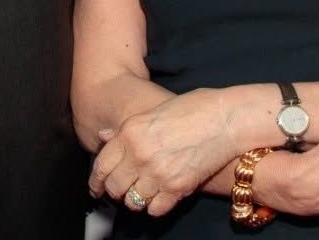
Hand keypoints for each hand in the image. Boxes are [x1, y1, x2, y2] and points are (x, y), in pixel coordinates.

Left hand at [87, 89, 237, 215]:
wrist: (223, 119)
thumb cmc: (190, 109)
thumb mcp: (151, 112)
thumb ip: (126, 129)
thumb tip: (104, 137)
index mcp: (130, 132)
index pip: (101, 164)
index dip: (96, 180)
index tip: (96, 187)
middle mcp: (140, 154)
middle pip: (114, 186)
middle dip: (114, 190)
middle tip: (119, 189)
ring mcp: (158, 173)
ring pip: (132, 201)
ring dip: (134, 199)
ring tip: (140, 192)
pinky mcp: (177, 188)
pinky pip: (154, 209)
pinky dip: (153, 206)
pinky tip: (158, 196)